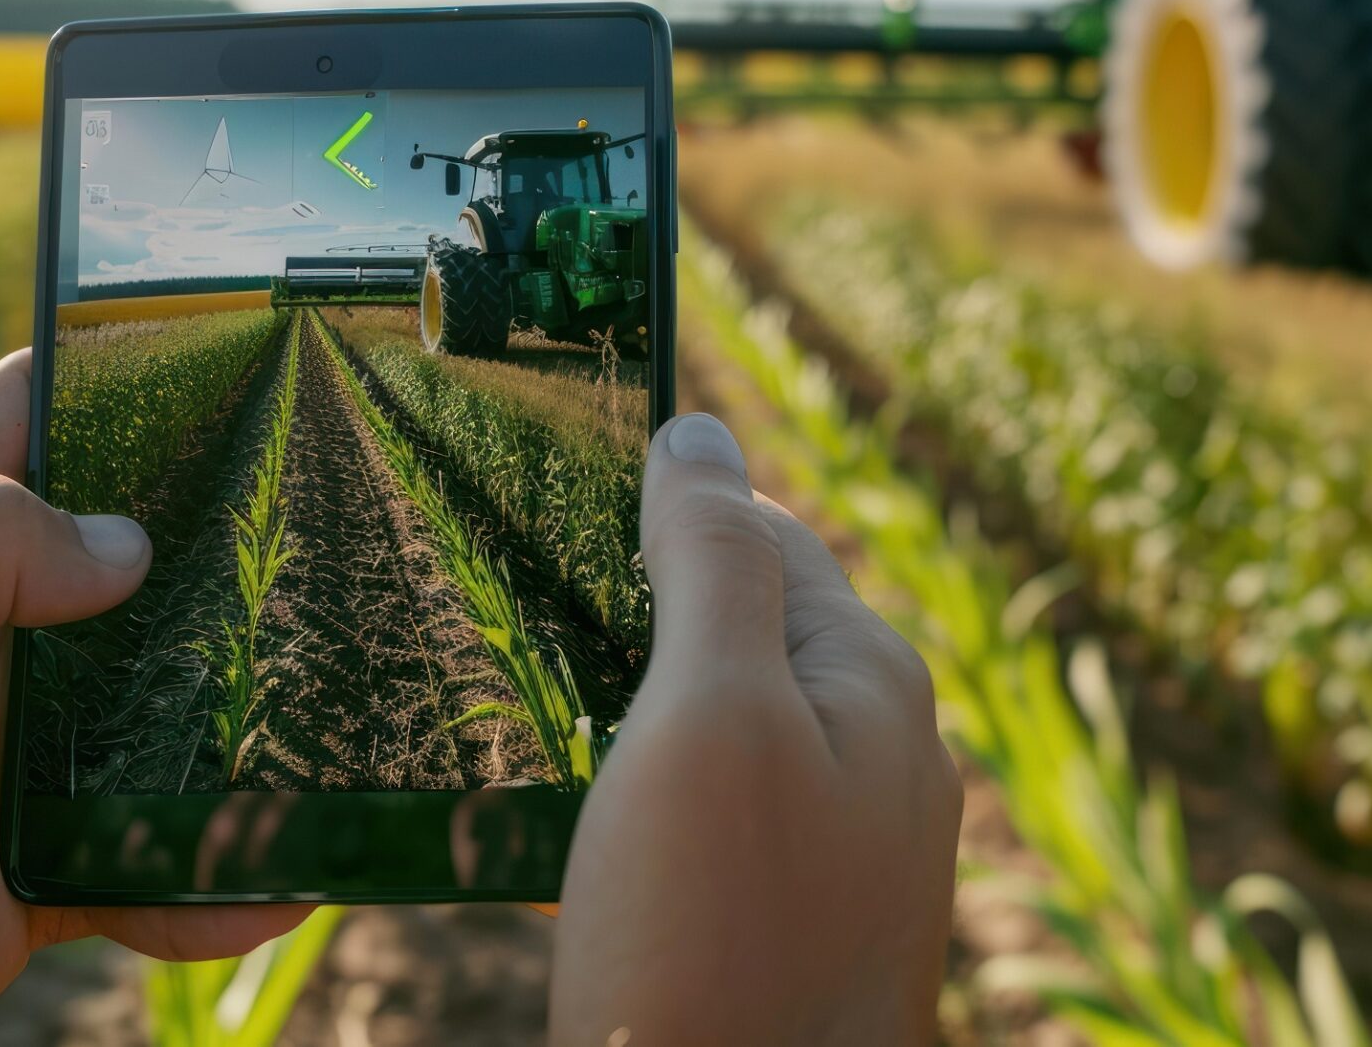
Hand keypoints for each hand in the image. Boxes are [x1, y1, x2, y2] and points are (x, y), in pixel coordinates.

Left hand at [0, 350, 304, 1044]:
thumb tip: (127, 544)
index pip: (35, 404)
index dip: (125, 369)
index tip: (241, 364)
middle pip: (135, 538)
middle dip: (228, 536)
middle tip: (332, 530)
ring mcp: (35, 722)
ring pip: (174, 682)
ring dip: (244, 705)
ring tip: (336, 707)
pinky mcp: (66, 827)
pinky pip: (167, 833)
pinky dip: (217, 866)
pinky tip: (275, 883)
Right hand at [551, 414, 961, 1045]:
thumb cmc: (714, 942)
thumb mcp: (711, 719)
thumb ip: (715, 565)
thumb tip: (701, 427)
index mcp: (870, 678)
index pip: (757, 528)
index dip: (651, 506)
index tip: (532, 490)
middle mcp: (874, 753)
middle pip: (736, 624)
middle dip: (629, 605)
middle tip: (497, 600)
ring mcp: (837, 848)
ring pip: (711, 722)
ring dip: (617, 702)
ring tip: (507, 701)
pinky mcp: (783, 924)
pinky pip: (701, 815)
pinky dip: (627, 793)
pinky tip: (553, 818)